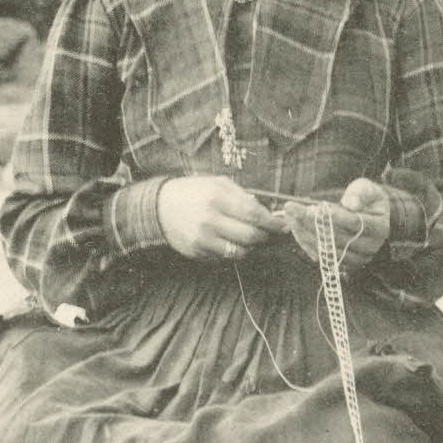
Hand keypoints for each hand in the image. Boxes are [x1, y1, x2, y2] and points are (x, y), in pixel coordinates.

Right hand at [157, 175, 284, 260]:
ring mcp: (202, 239)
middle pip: (250, 237)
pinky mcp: (196, 252)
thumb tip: (268, 212)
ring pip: (239, 252)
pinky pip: (223, 258)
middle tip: (268, 233)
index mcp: (217, 197)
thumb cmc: (193, 192)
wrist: (159, 207)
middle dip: (264, 237)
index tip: (283, 226)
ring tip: (248, 238)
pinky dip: (231, 252)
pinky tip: (227, 241)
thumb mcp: (217, 183)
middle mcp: (209, 220)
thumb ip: (243, 196)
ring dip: (249, 248)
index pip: (254, 214)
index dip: (273, 223)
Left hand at [284, 178, 390, 271]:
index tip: (312, 208)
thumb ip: (360, 192)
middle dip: (312, 223)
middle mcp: (370, 247)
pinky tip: (295, 229)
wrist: (369, 217)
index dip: (333, 216)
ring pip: (327, 250)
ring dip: (305, 234)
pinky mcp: (342, 264)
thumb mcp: (366, 188)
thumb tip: (351, 204)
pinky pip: (321, 257)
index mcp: (380, 227)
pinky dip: (307, 244)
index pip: (355, 223)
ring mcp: (356, 259)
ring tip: (290, 217)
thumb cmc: (366, 199)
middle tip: (292, 209)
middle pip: (337, 238)